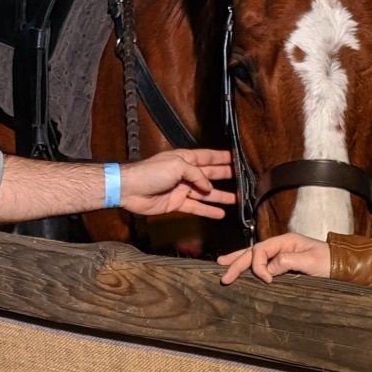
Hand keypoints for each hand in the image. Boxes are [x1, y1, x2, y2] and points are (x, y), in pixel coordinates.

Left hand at [118, 149, 235, 218]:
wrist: (130, 189)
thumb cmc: (150, 172)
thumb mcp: (177, 166)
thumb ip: (197, 174)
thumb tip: (209, 186)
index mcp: (185, 159)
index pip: (207, 157)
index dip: (221, 158)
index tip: (235, 158)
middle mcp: (185, 173)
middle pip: (209, 174)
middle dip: (224, 175)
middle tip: (241, 178)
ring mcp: (181, 189)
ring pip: (205, 193)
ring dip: (220, 196)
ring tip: (235, 199)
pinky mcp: (176, 203)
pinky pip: (196, 207)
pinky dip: (208, 211)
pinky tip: (219, 213)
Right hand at [217, 231, 328, 284]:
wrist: (343, 266)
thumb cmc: (329, 262)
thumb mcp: (310, 262)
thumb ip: (288, 262)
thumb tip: (268, 268)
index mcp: (286, 241)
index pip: (261, 250)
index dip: (258, 266)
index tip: (267, 280)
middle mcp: (281, 245)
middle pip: (253, 252)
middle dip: (237, 263)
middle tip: (224, 275)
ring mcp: (282, 253)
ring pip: (255, 256)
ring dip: (238, 261)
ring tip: (222, 265)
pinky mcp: (284, 263)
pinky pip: (263, 263)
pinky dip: (250, 266)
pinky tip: (240, 269)